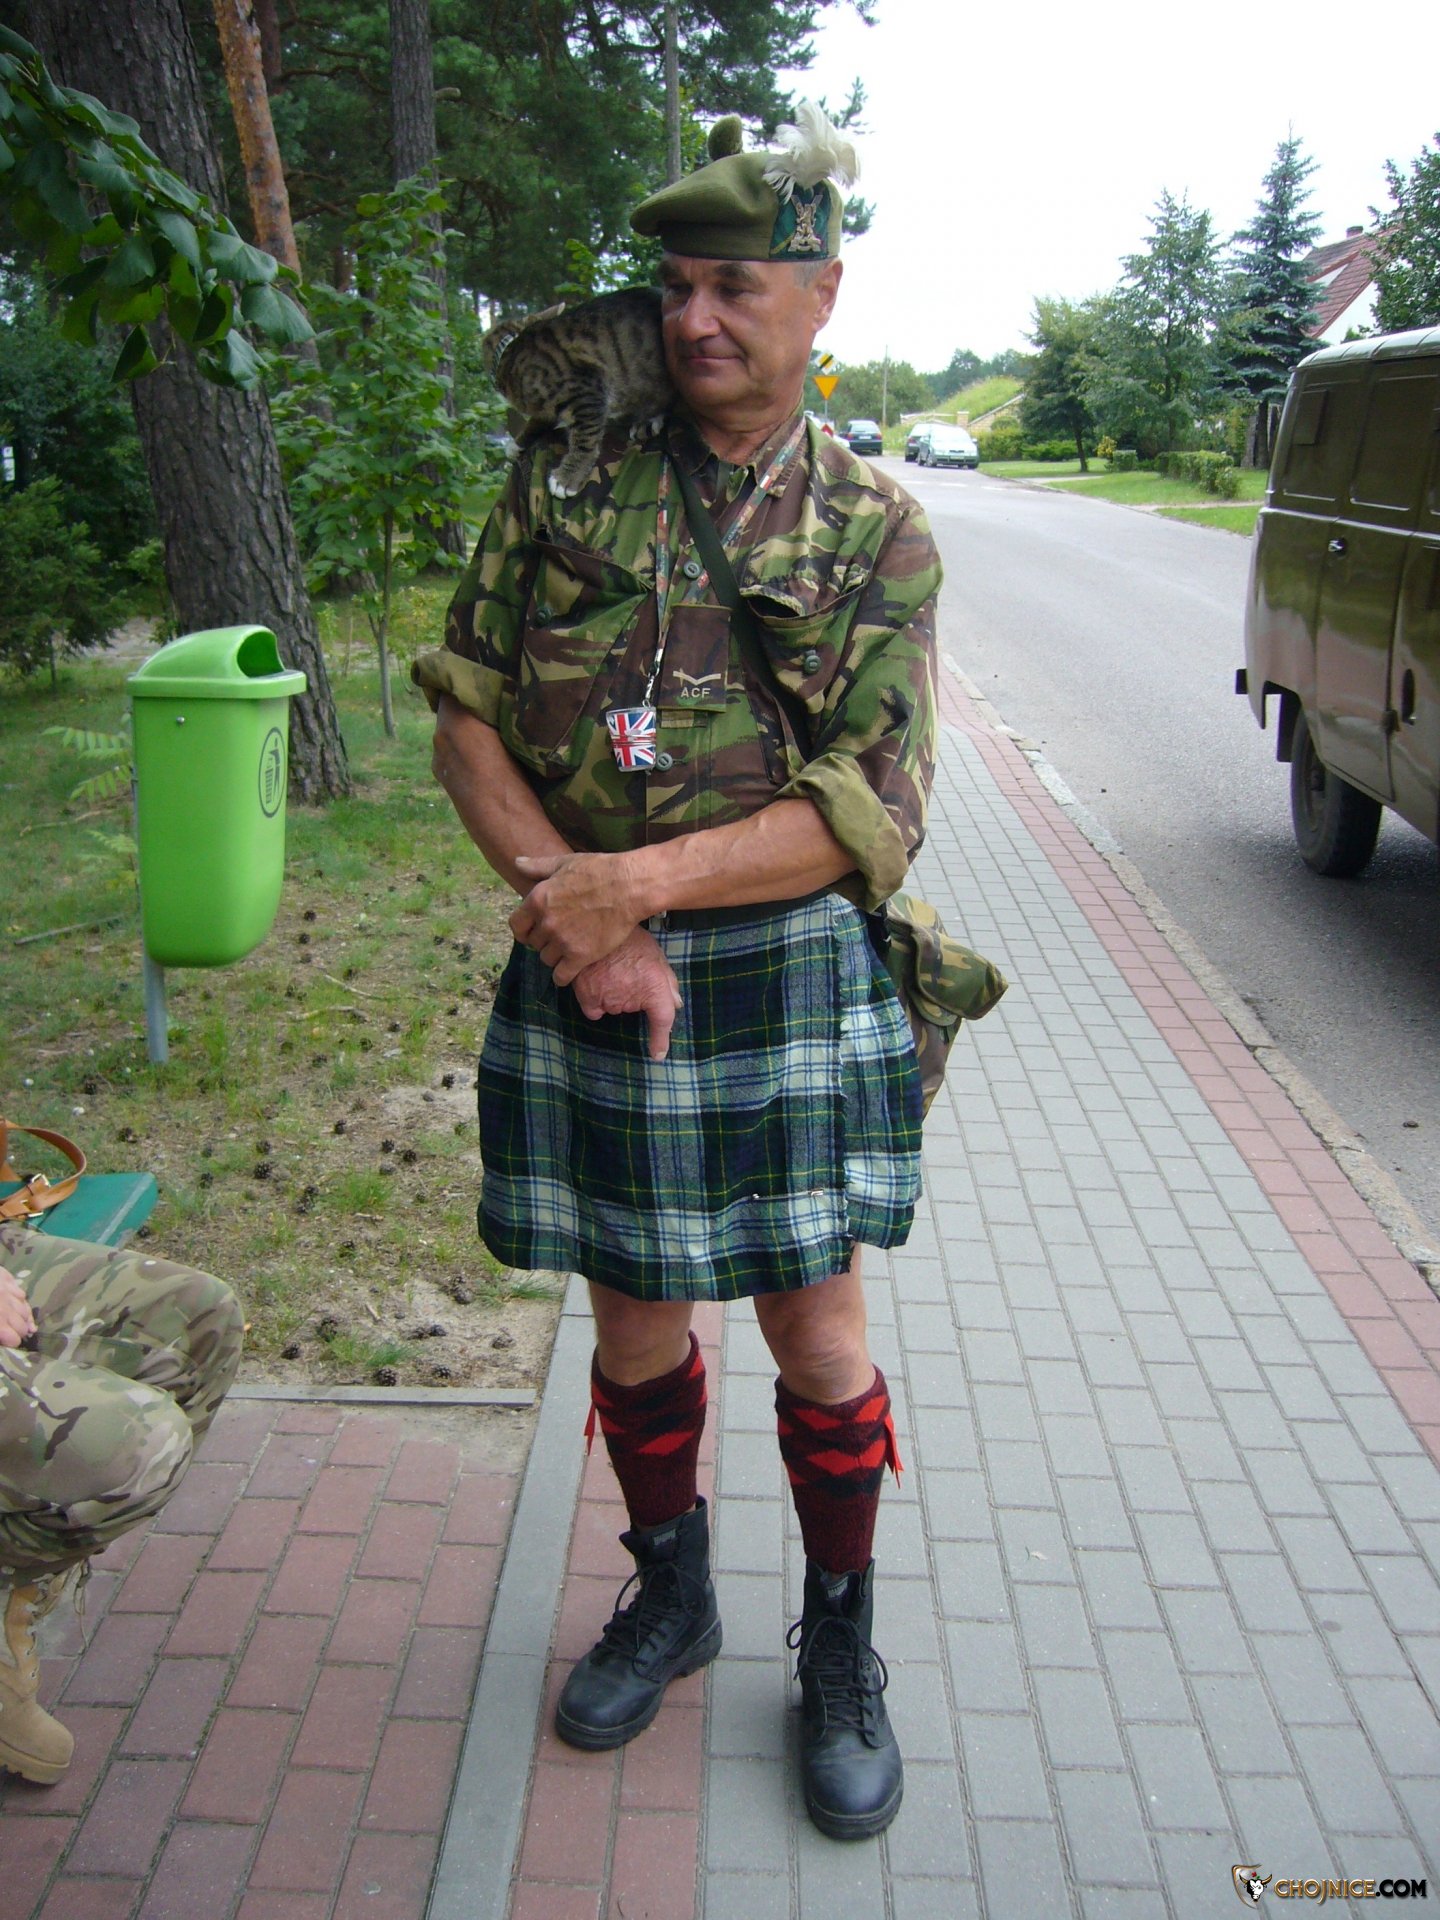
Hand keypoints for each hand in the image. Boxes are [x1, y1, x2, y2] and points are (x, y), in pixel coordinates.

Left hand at [0, 1265, 35, 1348]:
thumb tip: (4, 1338)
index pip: (14, 1340)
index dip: (12, 1343)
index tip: (9, 1342)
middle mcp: (6, 1309)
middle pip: (23, 1326)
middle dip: (20, 1332)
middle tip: (14, 1334)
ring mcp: (8, 1292)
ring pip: (24, 1310)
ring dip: (22, 1318)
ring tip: (21, 1323)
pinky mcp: (6, 1279)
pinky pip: (21, 1293)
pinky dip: (20, 1300)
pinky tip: (17, 1304)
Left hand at [510, 852, 643, 985]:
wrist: (629, 887)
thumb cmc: (598, 871)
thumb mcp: (564, 863)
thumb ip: (537, 866)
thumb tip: (516, 862)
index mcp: (538, 900)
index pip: (516, 925)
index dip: (523, 930)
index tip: (531, 932)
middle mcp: (547, 923)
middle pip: (534, 943)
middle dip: (544, 941)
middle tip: (559, 936)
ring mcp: (563, 941)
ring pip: (547, 959)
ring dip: (555, 956)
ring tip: (568, 948)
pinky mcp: (580, 956)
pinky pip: (561, 976)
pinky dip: (563, 976)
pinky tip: (570, 969)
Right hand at [572, 928, 682, 1061]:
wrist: (601, 922)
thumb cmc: (631, 938)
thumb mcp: (656, 955)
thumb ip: (667, 981)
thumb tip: (675, 1004)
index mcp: (654, 986)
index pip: (662, 1019)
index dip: (660, 1041)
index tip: (658, 1054)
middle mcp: (632, 998)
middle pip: (632, 1008)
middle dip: (631, 996)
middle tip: (627, 972)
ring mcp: (609, 1000)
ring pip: (612, 1008)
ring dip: (611, 995)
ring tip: (610, 971)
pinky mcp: (588, 997)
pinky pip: (594, 1009)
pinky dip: (594, 999)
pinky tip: (596, 980)